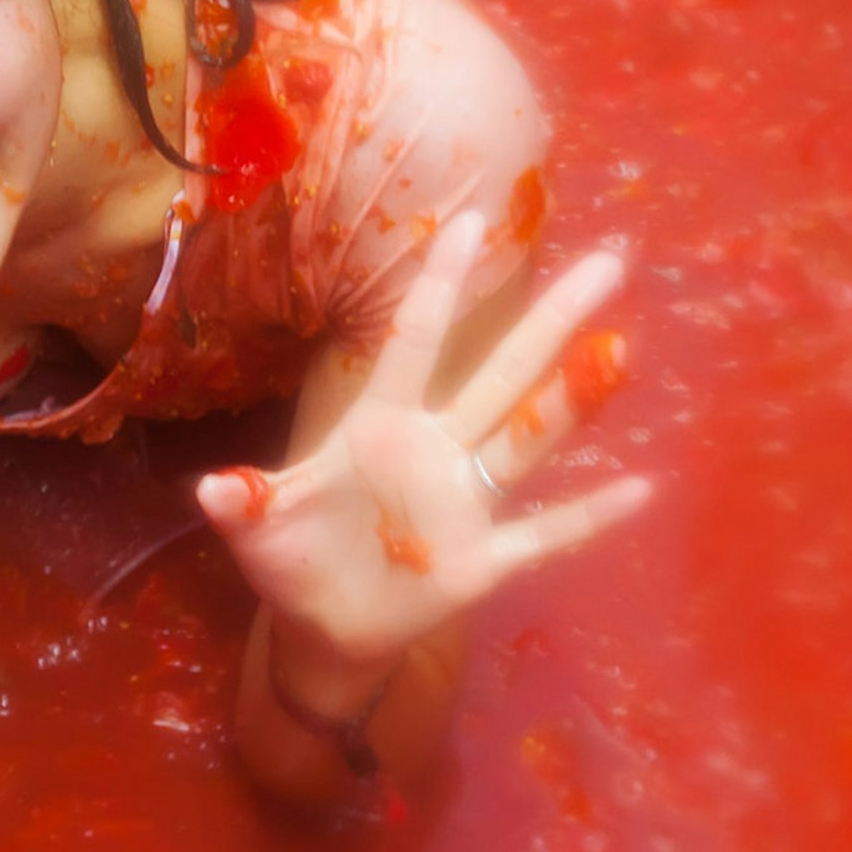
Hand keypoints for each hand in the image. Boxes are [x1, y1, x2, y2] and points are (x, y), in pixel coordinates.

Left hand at [197, 216, 652, 676]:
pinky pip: (545, 533)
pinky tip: (641, 487)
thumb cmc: (291, 560)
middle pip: (500, 374)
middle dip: (551, 321)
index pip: (414, 342)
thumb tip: (210, 492)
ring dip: (571, 401)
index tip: (468, 221)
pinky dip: (590, 515)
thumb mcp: (259, 530)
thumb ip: (245, 505)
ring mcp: (462, 502)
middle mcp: (433, 450)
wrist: (321, 629)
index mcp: (378, 426)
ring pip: (527, 438)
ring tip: (620, 352)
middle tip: (610, 261)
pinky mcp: (482, 558)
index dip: (440, 286)